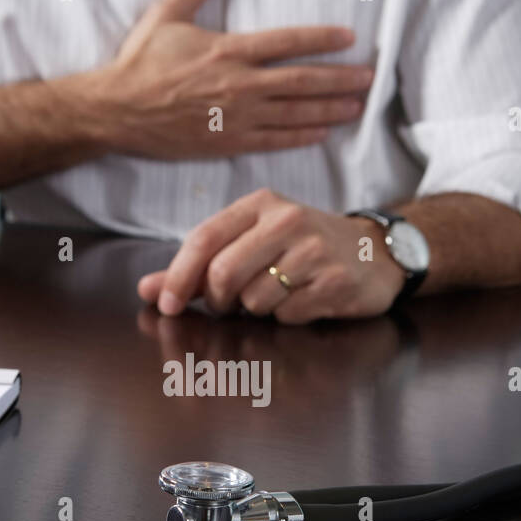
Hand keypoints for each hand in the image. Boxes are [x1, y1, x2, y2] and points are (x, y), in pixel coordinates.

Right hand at [89, 0, 372, 158]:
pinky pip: (274, 140)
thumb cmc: (140, 62)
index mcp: (228, 50)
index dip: (322, 39)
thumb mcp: (166, 15)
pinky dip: (301, 136)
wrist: (116, 111)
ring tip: (356, 106)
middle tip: (368, 79)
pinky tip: (322, 132)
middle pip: (302, 81)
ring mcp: (236, 117)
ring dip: (329, 108)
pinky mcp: (227, 143)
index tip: (348, 38)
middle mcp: (239, 84)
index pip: (287, 42)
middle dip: (339, 79)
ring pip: (294, 113)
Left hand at [138, 189, 407, 323]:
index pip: (204, 239)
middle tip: (231, 304)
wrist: (373, 253)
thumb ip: (197, 266)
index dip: (179, 276)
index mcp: (260, 205)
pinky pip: (289, 314)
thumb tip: (147, 289)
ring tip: (279, 293)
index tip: (166, 305)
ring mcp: (314, 250)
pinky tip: (305, 300)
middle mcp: (287, 220)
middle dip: (220, 300)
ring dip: (258, 308)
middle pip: (224, 274)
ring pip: (255, 299)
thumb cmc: (302, 247)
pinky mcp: (335, 281)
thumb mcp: (251, 242)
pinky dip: (288, 316)